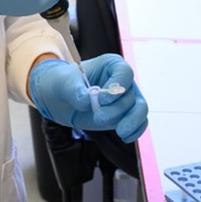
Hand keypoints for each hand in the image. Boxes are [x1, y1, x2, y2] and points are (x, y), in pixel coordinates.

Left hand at [28, 54, 148, 142]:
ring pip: (139, 110)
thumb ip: (75, 90)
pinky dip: (135, 131)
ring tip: (119, 132)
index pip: (125, 72)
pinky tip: (125, 136)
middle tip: (98, 117)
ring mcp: (124, 99)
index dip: (117, 87)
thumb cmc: (64, 83)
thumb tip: (86, 101)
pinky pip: (139, 123)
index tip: (102, 99)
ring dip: (130, 122)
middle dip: (117, 110)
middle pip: (131, 95)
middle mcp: (122, 81)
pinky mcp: (124, 115)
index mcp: (110, 64)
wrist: (60, 100)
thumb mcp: (64, 83)